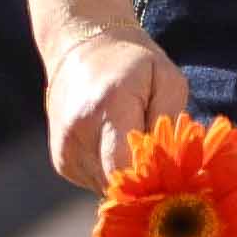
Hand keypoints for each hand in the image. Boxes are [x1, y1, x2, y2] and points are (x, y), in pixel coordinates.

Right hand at [39, 19, 188, 187]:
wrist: (80, 49)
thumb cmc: (135, 64)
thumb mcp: (168, 81)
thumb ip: (171, 124)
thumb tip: (172, 167)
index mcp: (109, 107)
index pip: (128, 167)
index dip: (153, 180)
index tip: (174, 177)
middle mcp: (79, 131)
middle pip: (118, 182)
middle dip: (145, 183)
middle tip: (164, 168)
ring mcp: (65, 149)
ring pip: (107, 187)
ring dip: (128, 178)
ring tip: (138, 150)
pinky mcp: (61, 161)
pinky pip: (95, 183)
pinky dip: (112, 173)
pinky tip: (117, 149)